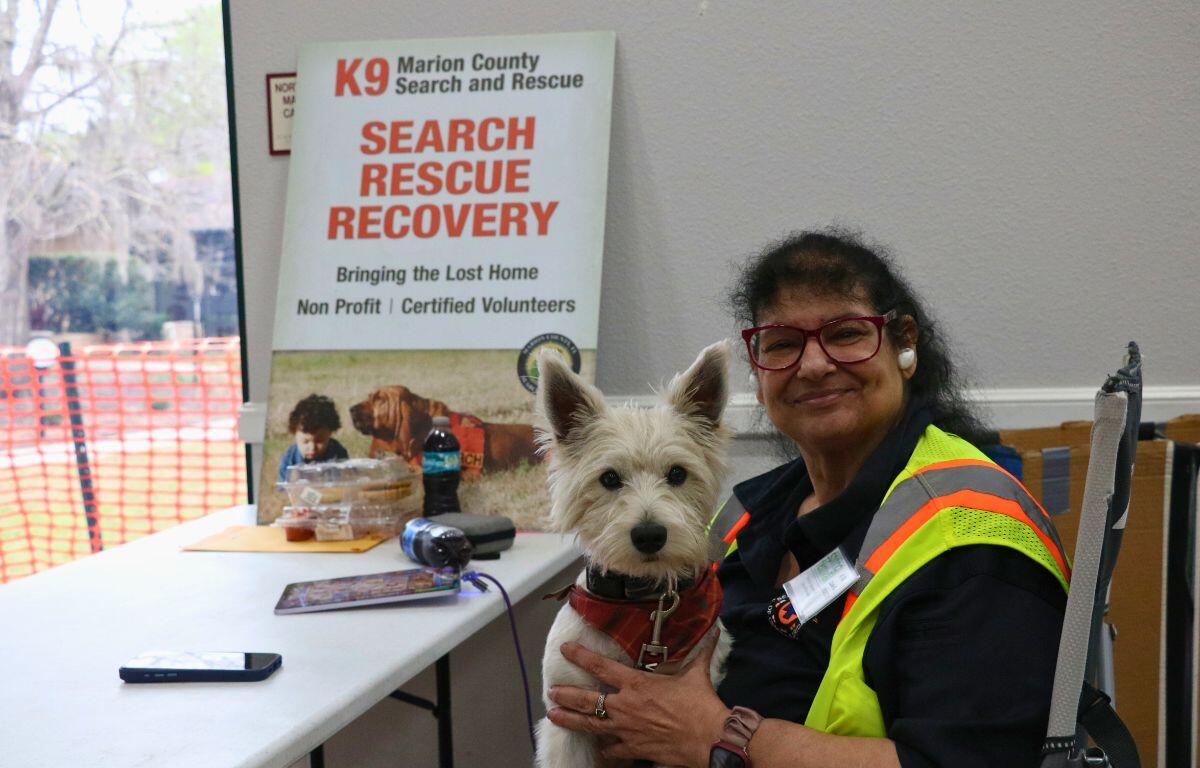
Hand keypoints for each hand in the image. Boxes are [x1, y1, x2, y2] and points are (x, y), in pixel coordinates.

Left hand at [546, 638, 728, 766]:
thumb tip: (714, 632)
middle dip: (565, 695)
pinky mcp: (634, 748)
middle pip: (586, 700)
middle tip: (551, 692)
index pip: (601, 667)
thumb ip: (702, 652)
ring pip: (590, 725)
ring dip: (570, 720)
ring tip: (554, 716)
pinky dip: (605, 749)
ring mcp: (626, 730)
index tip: (565, 649)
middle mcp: (626, 706)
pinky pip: (613, 749)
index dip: (580, 656)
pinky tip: (599, 749)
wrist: (709, 739)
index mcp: (637, 684)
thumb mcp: (697, 674)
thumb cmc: (701, 705)